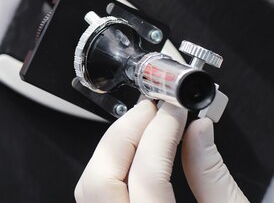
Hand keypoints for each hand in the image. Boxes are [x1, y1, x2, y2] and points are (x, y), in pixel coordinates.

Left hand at [75, 100, 248, 202]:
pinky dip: (109, 171)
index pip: (148, 175)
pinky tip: (132, 157)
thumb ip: (213, 177)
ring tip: (142, 126)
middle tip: (151, 109)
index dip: (160, 132)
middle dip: (124, 134)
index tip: (174, 109)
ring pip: (89, 189)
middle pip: (101, 180)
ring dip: (112, 150)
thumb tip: (198, 131)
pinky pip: (95, 200)